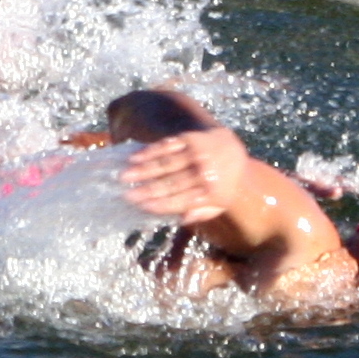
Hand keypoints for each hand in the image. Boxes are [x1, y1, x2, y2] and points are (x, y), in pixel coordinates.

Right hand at [122, 124, 251, 224]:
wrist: (234, 150)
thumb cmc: (222, 182)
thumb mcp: (219, 203)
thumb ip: (202, 212)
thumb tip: (182, 219)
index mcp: (211, 193)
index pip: (182, 200)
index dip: (161, 204)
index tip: (141, 206)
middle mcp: (204, 173)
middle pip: (171, 183)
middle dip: (147, 190)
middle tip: (126, 194)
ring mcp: (196, 154)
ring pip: (166, 164)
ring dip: (144, 170)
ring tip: (124, 175)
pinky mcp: (190, 138)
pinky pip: (167, 145)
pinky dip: (150, 151)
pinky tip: (134, 157)